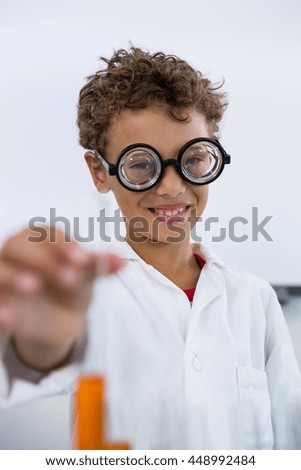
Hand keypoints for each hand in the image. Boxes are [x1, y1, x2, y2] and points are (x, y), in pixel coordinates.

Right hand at [0, 226, 123, 370]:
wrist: (51, 320)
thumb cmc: (68, 288)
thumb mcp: (84, 279)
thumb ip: (98, 268)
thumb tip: (121, 262)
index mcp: (40, 239)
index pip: (48, 234)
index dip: (64, 246)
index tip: (83, 261)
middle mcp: (15, 252)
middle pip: (19, 245)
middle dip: (44, 259)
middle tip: (70, 279)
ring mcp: (2, 273)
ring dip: (12, 276)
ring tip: (33, 288)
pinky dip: (0, 306)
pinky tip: (12, 318)